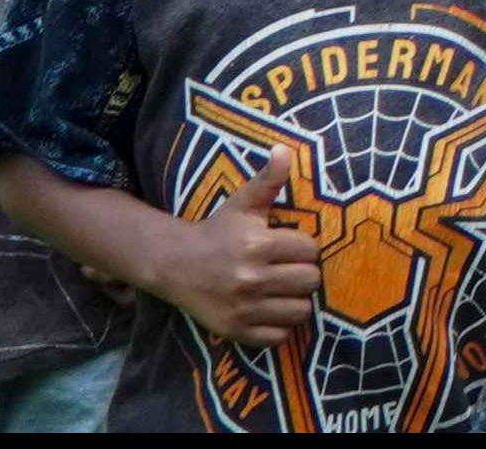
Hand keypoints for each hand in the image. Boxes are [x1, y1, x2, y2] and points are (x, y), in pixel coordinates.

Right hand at [162, 142, 325, 348]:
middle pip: (310, 281)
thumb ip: (268, 179)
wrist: (174, 265)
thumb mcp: (242, 203)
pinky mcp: (235, 330)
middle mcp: (251, 278)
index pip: (310, 250)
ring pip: (300, 311)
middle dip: (303, 274)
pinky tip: (268, 310)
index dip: (304, 248)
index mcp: (257, 245)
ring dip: (295, 301)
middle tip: (287, 270)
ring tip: (281, 290)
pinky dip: (278, 327)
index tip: (289, 248)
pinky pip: (278, 336)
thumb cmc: (217, 231)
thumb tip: (284, 149)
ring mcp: (243, 308)